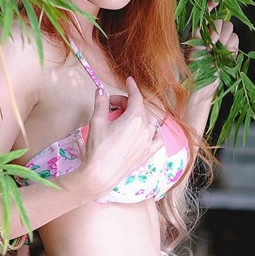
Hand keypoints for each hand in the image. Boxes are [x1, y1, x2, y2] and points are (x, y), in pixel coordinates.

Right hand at [75, 77, 163, 199]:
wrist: (100, 174)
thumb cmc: (98, 148)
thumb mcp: (97, 122)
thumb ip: (101, 103)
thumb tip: (101, 92)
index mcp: (134, 118)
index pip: (135, 97)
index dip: (131, 87)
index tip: (129, 81)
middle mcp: (145, 129)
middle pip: (139, 108)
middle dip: (126, 102)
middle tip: (110, 104)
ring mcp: (149, 142)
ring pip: (148, 121)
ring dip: (137, 115)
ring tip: (123, 118)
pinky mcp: (148, 154)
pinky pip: (157, 139)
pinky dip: (153, 132)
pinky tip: (147, 131)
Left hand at [188, 0, 238, 69]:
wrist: (202, 86)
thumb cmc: (193, 68)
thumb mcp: (194, 47)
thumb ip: (203, 33)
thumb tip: (215, 23)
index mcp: (198, 32)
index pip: (206, 14)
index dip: (210, 5)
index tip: (216, 1)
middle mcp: (211, 35)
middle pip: (221, 21)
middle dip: (218, 31)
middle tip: (211, 45)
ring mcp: (222, 42)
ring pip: (229, 29)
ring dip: (224, 39)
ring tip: (216, 52)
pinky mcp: (231, 50)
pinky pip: (235, 39)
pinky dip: (231, 45)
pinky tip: (225, 54)